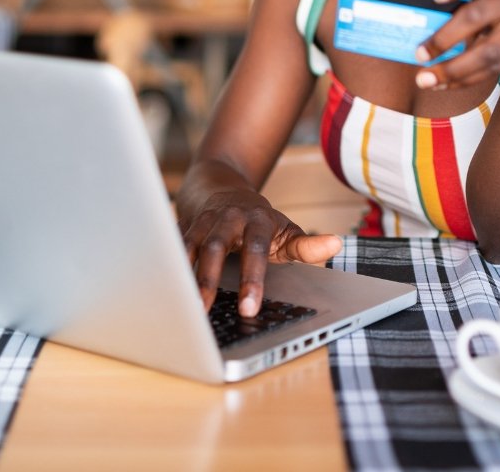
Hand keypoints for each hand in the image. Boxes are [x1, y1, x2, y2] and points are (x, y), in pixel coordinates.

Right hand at [180, 189, 341, 316]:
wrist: (222, 188)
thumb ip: (306, 246)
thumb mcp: (285, 231)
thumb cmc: (258, 220)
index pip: (256, 249)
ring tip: (181, 308)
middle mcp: (227, 218)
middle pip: (216, 246)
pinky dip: (166, 267)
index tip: (249, 307)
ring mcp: (202, 221)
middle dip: (210, 279)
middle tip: (206, 311)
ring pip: (190, 246)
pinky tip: (163, 293)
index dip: (252, 278)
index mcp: (256, 220)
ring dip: (184, 276)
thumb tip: (336, 245)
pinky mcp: (181, 228)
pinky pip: (172, 248)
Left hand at [413, 0, 499, 89]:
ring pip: (486, 52)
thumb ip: (462, 0)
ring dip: (452, 70)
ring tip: (425, 79)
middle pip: (477, 17)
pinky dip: (466, 78)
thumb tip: (421, 26)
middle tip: (419, 54)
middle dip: (444, 38)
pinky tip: (445, 83)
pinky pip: (495, 68)